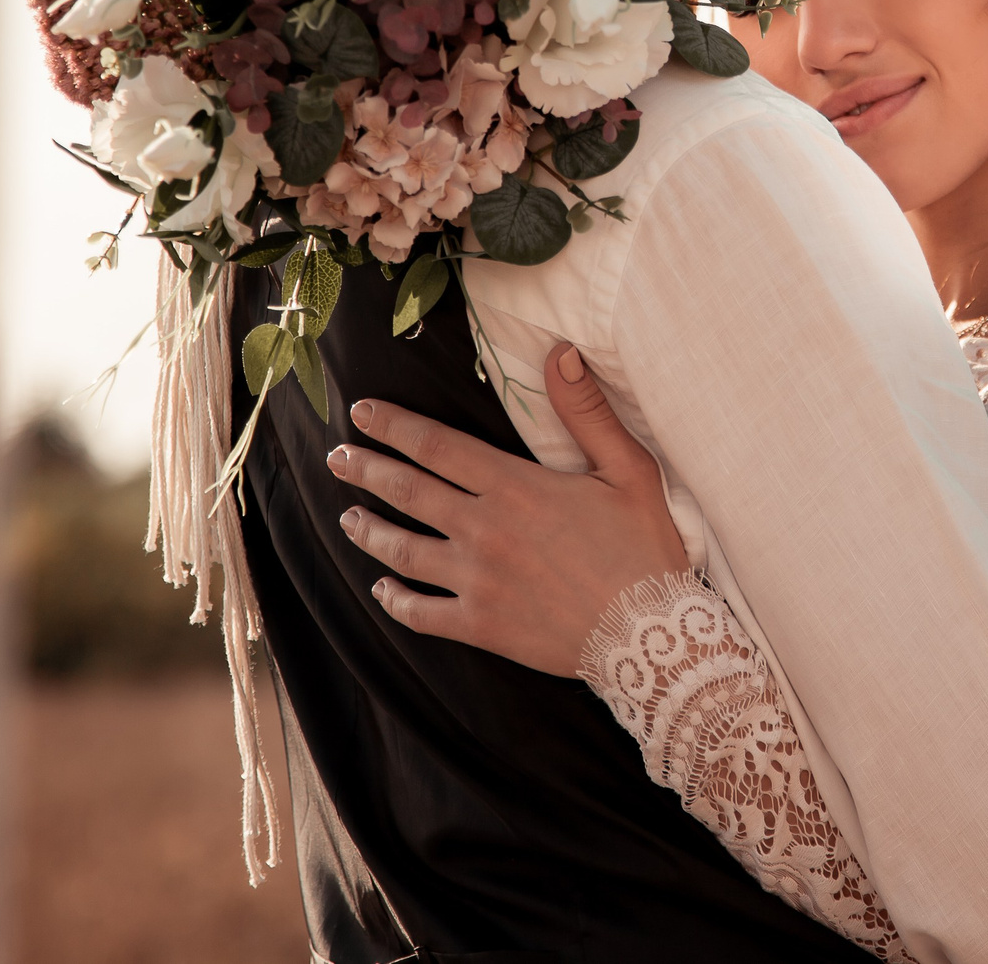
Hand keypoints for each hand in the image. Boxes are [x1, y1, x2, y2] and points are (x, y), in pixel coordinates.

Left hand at [327, 342, 691, 676]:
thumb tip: (561, 352)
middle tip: (337, 457)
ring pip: (404, 550)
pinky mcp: (481, 624)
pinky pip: (422, 612)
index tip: (363, 413)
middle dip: (366, 470)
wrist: (650, 634)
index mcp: (515, 487)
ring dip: (369, 530)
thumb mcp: (628, 469)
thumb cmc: (643, 547)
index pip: (437, 446)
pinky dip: (395, 599)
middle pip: (409, 491)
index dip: (395, 426)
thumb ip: (587, 411)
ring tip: (349, 517)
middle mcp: (484, 530)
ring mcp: (477, 580)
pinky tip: (383, 588)